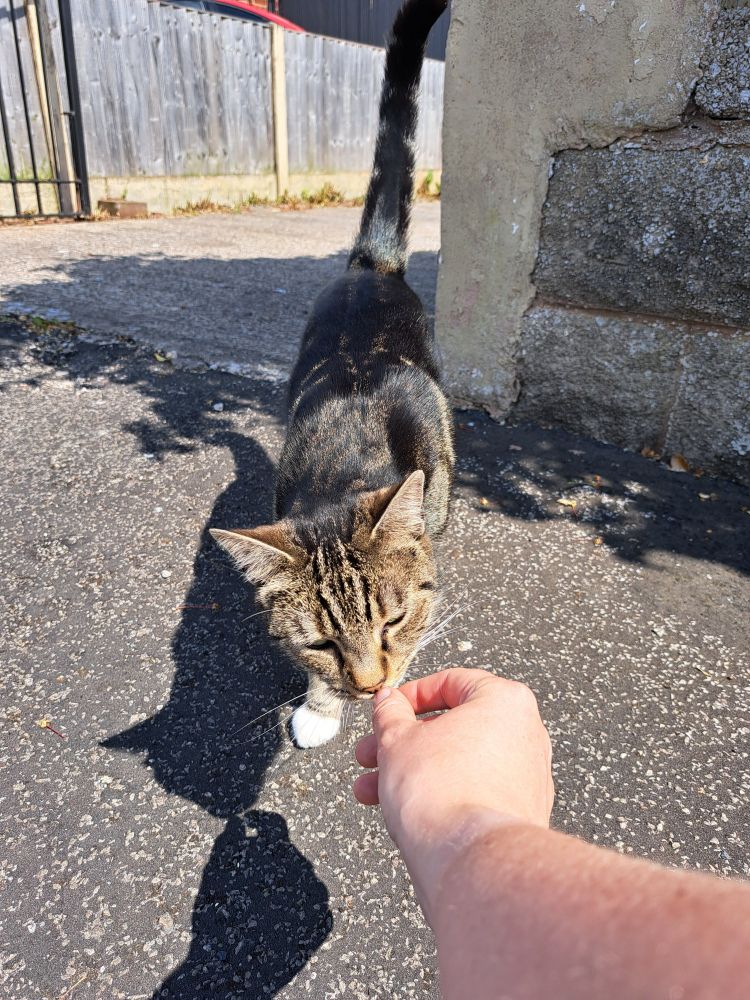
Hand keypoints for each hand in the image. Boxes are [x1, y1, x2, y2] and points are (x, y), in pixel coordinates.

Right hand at [353, 668, 553, 919]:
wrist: (472, 863)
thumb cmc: (439, 790)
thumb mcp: (397, 740)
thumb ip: (390, 713)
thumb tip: (388, 701)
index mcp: (506, 701)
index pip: (451, 682)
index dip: (409, 696)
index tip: (384, 712)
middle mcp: (526, 733)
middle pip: (452, 726)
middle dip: (402, 742)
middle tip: (368, 754)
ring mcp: (528, 776)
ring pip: (458, 761)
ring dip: (411, 771)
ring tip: (369, 791)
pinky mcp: (522, 813)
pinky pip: (474, 790)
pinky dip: (439, 794)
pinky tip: (400, 812)